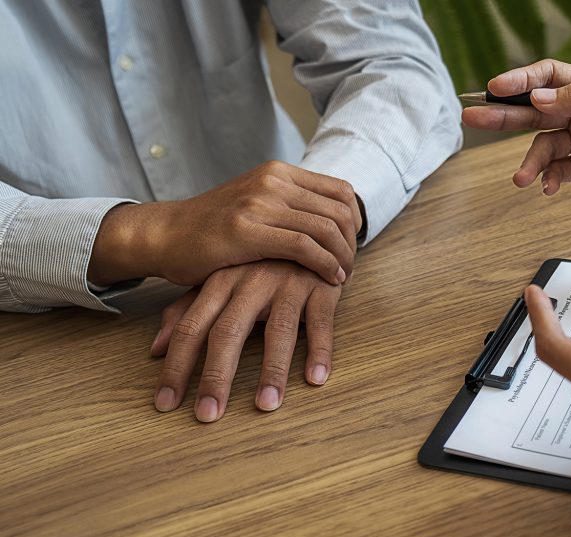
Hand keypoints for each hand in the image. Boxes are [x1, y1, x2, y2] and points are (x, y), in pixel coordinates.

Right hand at [88, 161, 362, 286]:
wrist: (165, 235)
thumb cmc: (214, 228)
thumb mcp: (256, 204)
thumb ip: (290, 205)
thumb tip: (334, 220)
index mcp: (278, 172)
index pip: (340, 190)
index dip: (355, 221)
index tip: (351, 246)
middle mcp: (272, 181)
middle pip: (338, 210)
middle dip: (351, 243)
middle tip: (350, 267)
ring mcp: (258, 203)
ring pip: (325, 228)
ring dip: (342, 257)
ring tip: (343, 276)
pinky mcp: (247, 231)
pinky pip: (303, 246)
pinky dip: (324, 265)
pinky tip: (330, 279)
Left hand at [149, 260, 341, 422]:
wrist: (307, 227)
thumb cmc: (259, 261)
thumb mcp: (220, 280)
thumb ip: (188, 311)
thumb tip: (154, 350)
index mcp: (220, 281)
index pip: (191, 328)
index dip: (176, 366)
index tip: (165, 403)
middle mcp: (251, 282)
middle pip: (228, 332)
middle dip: (216, 376)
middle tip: (208, 415)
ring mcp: (288, 283)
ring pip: (278, 331)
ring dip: (272, 370)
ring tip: (266, 405)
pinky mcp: (321, 288)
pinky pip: (320, 323)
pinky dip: (320, 350)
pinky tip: (316, 378)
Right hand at [462, 59, 570, 227]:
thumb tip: (541, 99)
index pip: (551, 77)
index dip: (522, 80)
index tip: (497, 88)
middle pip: (536, 109)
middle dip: (505, 114)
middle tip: (474, 116)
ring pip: (542, 144)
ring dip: (529, 161)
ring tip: (521, 179)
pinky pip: (554, 170)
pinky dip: (547, 179)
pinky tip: (549, 188)